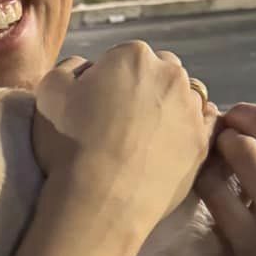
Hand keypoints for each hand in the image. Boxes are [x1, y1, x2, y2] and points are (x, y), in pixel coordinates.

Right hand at [33, 44, 219, 236]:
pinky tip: (175, 141)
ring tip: (147, 136)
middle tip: (124, 119)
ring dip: (170, 106)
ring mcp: (191, 109)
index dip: (110, 79)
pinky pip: (206, 124)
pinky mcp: (202, 142)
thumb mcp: (49, 92)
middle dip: (146, 87)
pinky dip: (193, 126)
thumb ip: (70, 68)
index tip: (98, 103)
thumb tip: (87, 69)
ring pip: (186, 96)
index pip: (124, 56)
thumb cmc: (70, 142)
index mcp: (133, 55)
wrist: (100, 200)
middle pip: (161, 71)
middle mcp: (170, 75)